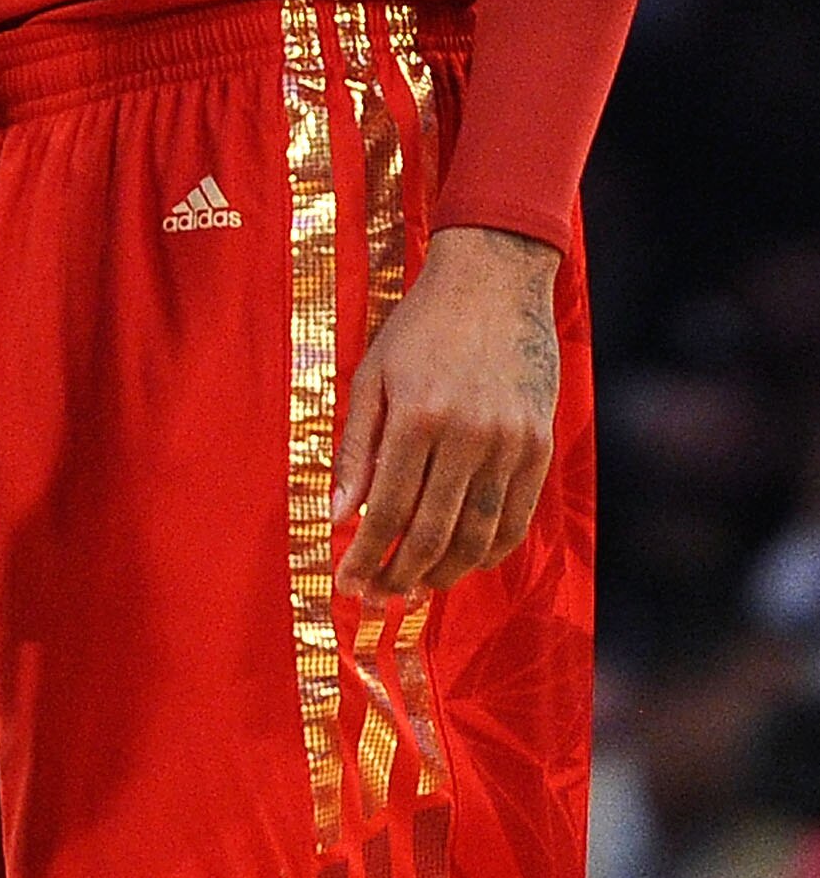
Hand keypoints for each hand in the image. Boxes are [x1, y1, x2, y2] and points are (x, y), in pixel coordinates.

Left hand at [333, 226, 560, 598]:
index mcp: (417, 415)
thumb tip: (338, 514)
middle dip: (397, 575)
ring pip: (477, 536)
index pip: (387, 509)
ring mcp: (510, 443)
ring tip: (413, 587)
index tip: (346, 581)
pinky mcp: (538, 445)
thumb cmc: (420, 325)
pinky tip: (460, 562)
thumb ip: (356, 448)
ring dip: (442, 573)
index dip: (364, 554)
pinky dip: (487, 551)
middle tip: (376, 597)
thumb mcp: (372, 374)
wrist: (494, 280)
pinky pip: (516, 519)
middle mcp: (468, 434)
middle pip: (431, 532)